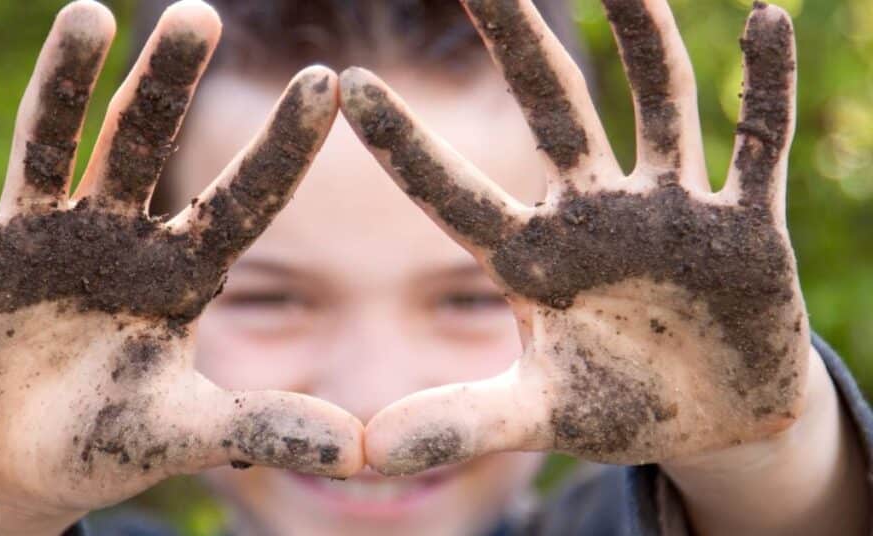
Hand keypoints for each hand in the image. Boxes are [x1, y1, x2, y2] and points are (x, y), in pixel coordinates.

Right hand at [0, 0, 360, 529]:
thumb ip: (263, 427)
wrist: (12, 468)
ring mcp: (38, 237)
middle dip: (166, 82)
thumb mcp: (187, 431)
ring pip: (52, 144)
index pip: (241, 198)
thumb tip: (359, 453)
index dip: (282, 146)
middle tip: (198, 15)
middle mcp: (115, 234)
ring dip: (64, 84)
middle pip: (144, 142)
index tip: (327, 81)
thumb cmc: (109, 440)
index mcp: (180, 270)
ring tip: (89, 15)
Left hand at [342, 0, 806, 473]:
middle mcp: (594, 216)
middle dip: (519, 43)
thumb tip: (365, 454)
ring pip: (656, 102)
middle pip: (550, 110)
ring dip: (645, 38)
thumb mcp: (537, 417)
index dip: (405, 146)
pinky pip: (757, 143)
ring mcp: (670, 211)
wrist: (715, 419)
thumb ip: (460, 422)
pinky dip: (768, 88)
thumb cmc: (617, 406)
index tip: (349, 86)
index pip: (454, 194)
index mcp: (533, 261)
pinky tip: (768, 18)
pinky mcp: (743, 224)